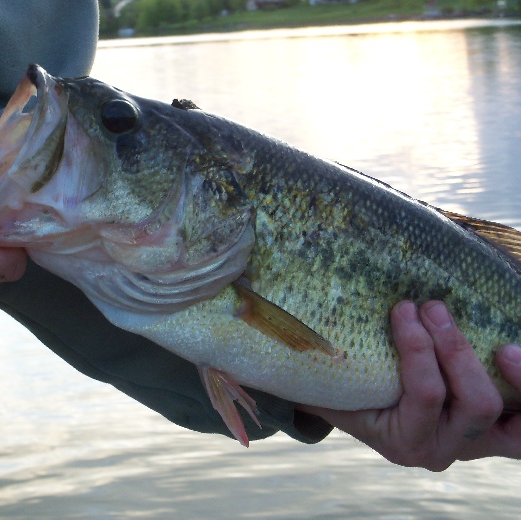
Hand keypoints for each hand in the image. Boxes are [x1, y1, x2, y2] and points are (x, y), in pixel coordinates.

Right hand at [300, 301, 520, 469]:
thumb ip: (303, 371)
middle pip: (474, 404)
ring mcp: (477, 444)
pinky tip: (512, 355)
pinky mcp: (498, 431)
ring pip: (512, 423)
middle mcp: (444, 449)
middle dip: (456, 349)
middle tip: (433, 307)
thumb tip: (261, 338)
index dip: (419, 349)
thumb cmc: (349, 393)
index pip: (424, 397)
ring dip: (508, 375)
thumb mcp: (327, 389)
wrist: (381, 420)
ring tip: (497, 342)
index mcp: (402, 442)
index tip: (403, 307)